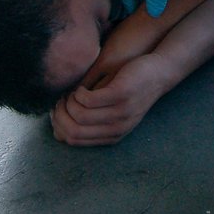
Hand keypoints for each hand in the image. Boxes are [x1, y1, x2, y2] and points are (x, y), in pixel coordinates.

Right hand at [50, 51, 168, 145]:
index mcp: (112, 135)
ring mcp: (120, 112)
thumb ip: (90, 121)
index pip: (75, 140)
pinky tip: (81, 88)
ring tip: (70, 93)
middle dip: (60, 115)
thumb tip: (57, 131)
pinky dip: (79, 93)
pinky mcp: (121, 94)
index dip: (59, 126)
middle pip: (74, 131)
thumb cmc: (130, 90)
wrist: (158, 73)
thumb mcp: (111, 112)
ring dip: (68, 103)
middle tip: (59, 101)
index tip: (56, 112)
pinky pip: (89, 100)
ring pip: (79, 115)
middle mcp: (117, 128)